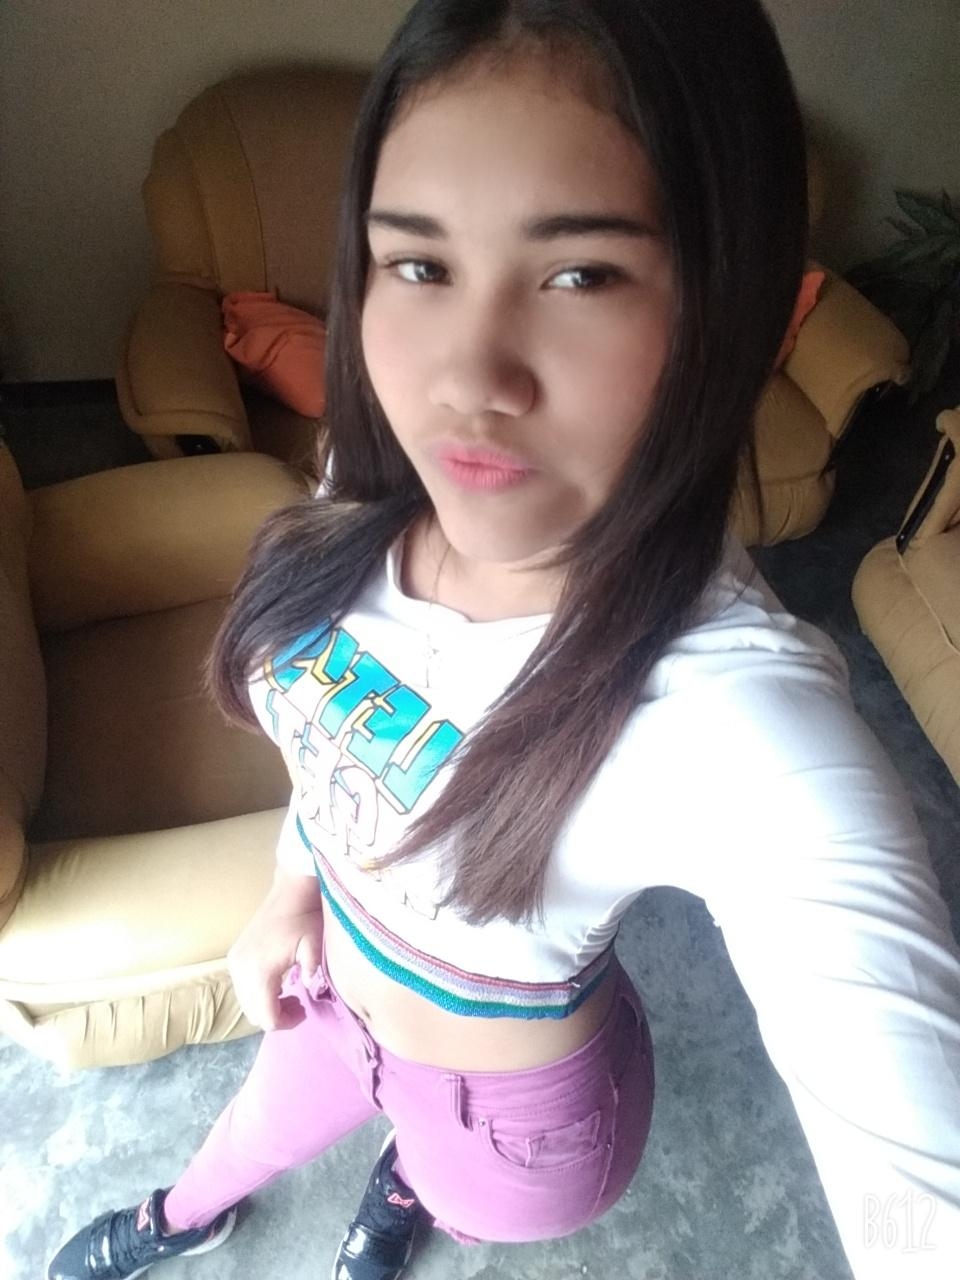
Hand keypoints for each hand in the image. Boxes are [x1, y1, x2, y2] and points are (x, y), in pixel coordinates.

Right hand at [226, 869, 324, 1031]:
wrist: (290, 891)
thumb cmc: (305, 918)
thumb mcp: (314, 947)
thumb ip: (311, 973)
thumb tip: (307, 990)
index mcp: (260, 971)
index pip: (267, 1017)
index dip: (286, 1022)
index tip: (304, 1010)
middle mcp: (241, 969)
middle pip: (253, 1013)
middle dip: (276, 1015)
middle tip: (298, 1004)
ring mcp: (235, 962)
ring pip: (246, 1002)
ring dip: (266, 1005)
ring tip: (289, 993)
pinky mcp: (234, 956)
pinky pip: (242, 988)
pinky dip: (258, 992)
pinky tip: (278, 981)